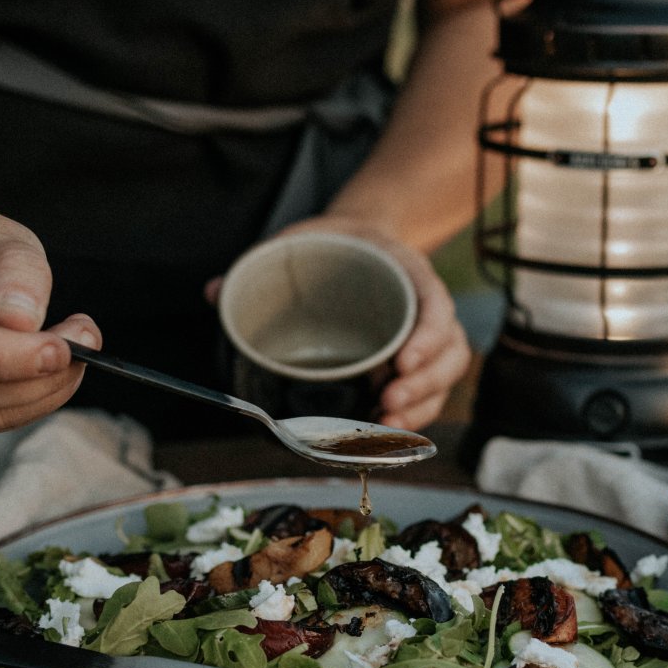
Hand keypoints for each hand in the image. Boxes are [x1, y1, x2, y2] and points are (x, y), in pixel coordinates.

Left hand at [276, 217, 471, 430]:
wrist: (358, 242)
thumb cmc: (335, 243)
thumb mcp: (305, 237)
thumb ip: (267, 259)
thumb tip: (217, 291)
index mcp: (409, 271)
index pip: (436, 305)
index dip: (428, 337)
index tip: (401, 362)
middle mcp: (427, 307)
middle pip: (450, 351)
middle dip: (424, 384)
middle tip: (387, 402)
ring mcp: (427, 338)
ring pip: (446, 376)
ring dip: (422, 406)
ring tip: (388, 423)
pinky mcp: (416, 363)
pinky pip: (430, 393)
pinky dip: (415, 415)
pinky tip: (387, 431)